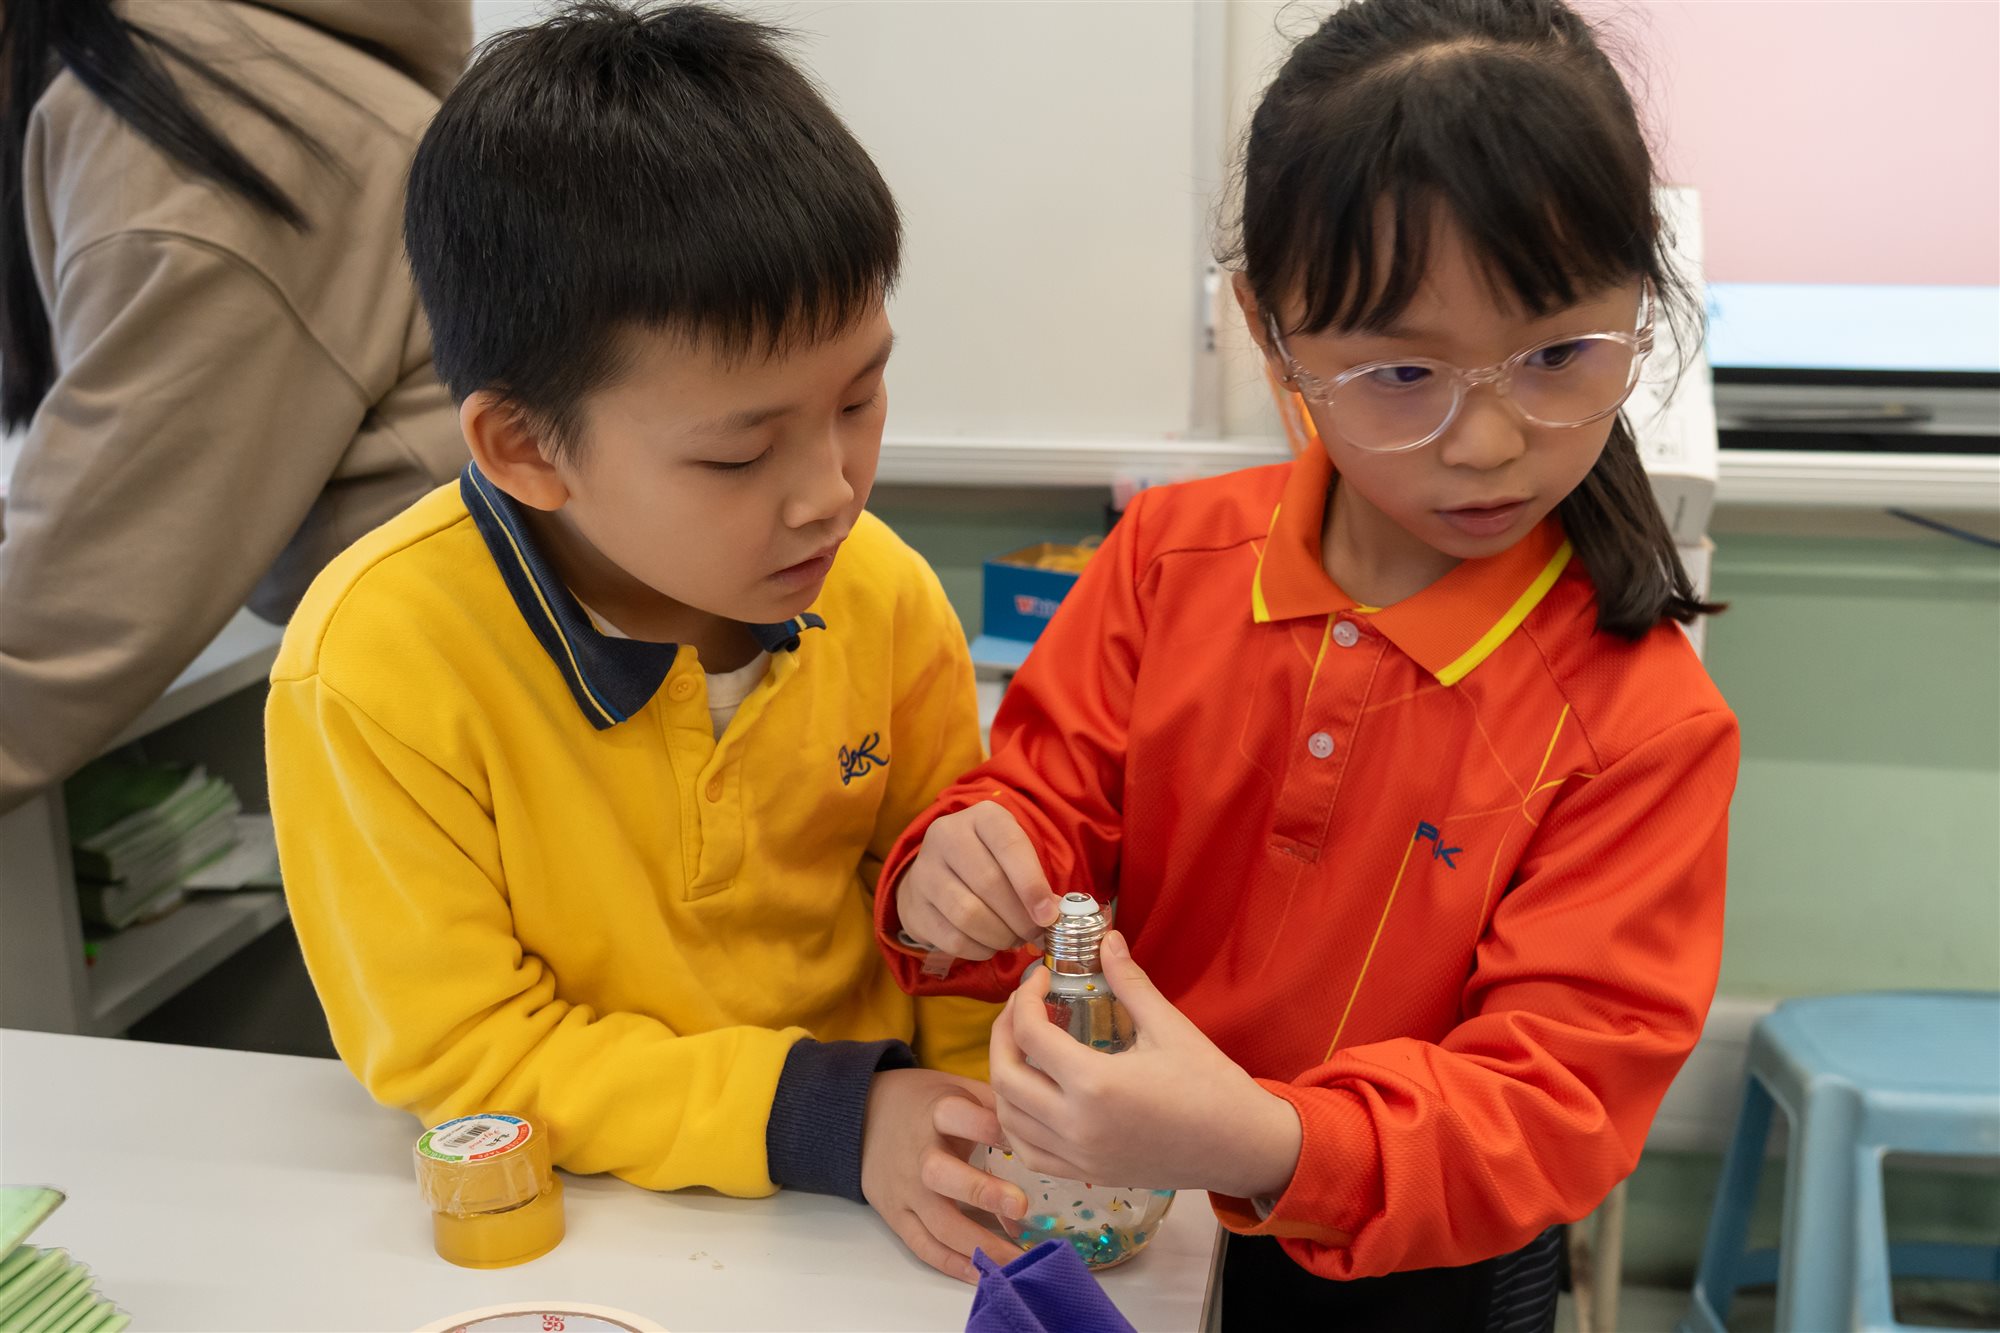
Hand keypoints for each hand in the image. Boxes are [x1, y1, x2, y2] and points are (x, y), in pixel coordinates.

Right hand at [860, 1068, 1030, 1282]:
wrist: (862, 1117)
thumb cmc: (924, 1103)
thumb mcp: (956, 1088)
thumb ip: (995, 1108)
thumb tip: (1039, 1138)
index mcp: (935, 1112)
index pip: (960, 1117)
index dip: (993, 1129)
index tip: (1027, 1143)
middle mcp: (918, 1154)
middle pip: (942, 1175)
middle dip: (982, 1191)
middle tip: (1021, 1205)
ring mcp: (905, 1190)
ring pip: (937, 1221)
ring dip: (978, 1243)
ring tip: (1016, 1259)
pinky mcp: (896, 1216)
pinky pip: (922, 1245)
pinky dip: (952, 1263)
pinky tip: (982, 1273)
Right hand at [896, 801, 1058, 961]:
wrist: (936, 873)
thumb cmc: (989, 862)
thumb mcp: (1014, 856)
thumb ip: (1036, 881)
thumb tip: (1052, 915)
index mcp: (982, 816)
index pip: (1010, 845)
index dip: (1032, 884)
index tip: (1048, 915)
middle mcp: (947, 836)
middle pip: (989, 883)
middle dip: (1020, 918)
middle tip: (1034, 934)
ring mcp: (925, 871)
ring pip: (969, 915)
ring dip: (1000, 936)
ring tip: (1013, 939)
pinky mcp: (915, 906)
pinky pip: (953, 938)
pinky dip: (980, 949)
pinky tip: (990, 945)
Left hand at [985, 931, 1302, 1199]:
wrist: (1241, 1147)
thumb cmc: (1211, 1084)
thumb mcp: (1169, 1026)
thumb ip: (1128, 982)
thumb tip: (1106, 938)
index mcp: (1096, 1085)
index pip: (1029, 1034)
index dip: (1024, 997)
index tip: (1040, 977)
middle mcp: (1076, 1126)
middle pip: (1004, 1077)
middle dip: (1001, 1033)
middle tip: (1021, 1006)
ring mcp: (1078, 1157)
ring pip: (1008, 1118)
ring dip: (1004, 1077)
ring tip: (1024, 1046)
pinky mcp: (1085, 1175)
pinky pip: (1027, 1151)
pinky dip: (1016, 1121)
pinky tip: (1031, 1094)